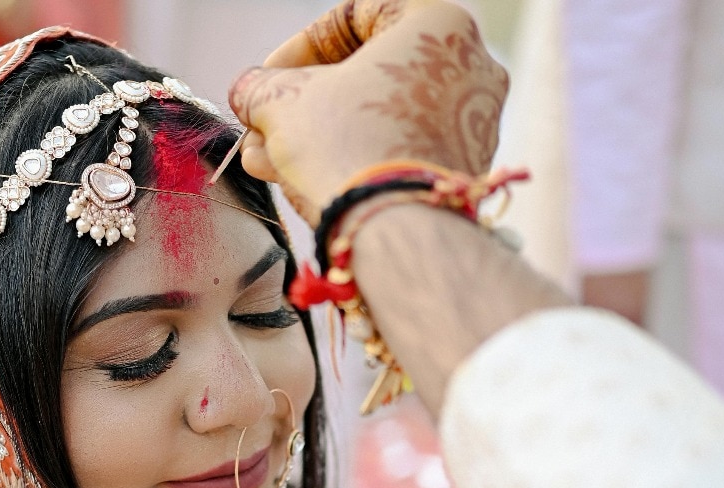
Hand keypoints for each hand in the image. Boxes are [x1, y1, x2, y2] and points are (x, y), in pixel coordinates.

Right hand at [227, 0, 507, 224]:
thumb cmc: (348, 147)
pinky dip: (352, 157)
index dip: (298, 46)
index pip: (355, 15)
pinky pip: (398, 146)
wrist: (395, 230)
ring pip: (378, 114)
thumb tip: (250, 92)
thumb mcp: (280, 101)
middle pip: (366, 72)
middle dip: (302, 101)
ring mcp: (473, 120)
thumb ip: (259, 85)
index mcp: (439, 24)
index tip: (268, 76)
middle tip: (264, 122)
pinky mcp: (463, 166)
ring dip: (317, 133)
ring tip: (268, 159)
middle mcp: (470, 65)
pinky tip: (302, 179)